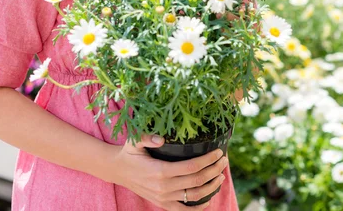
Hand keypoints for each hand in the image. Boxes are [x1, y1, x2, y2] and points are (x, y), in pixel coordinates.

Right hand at [110, 134, 227, 209]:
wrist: (118, 170)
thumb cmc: (129, 153)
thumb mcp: (135, 141)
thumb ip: (148, 138)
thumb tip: (162, 138)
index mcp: (161, 171)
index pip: (192, 167)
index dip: (208, 160)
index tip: (219, 153)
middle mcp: (164, 187)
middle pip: (197, 181)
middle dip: (214, 170)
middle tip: (224, 161)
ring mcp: (164, 198)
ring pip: (194, 195)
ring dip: (211, 187)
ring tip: (220, 176)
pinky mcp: (162, 204)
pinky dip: (198, 208)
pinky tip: (208, 200)